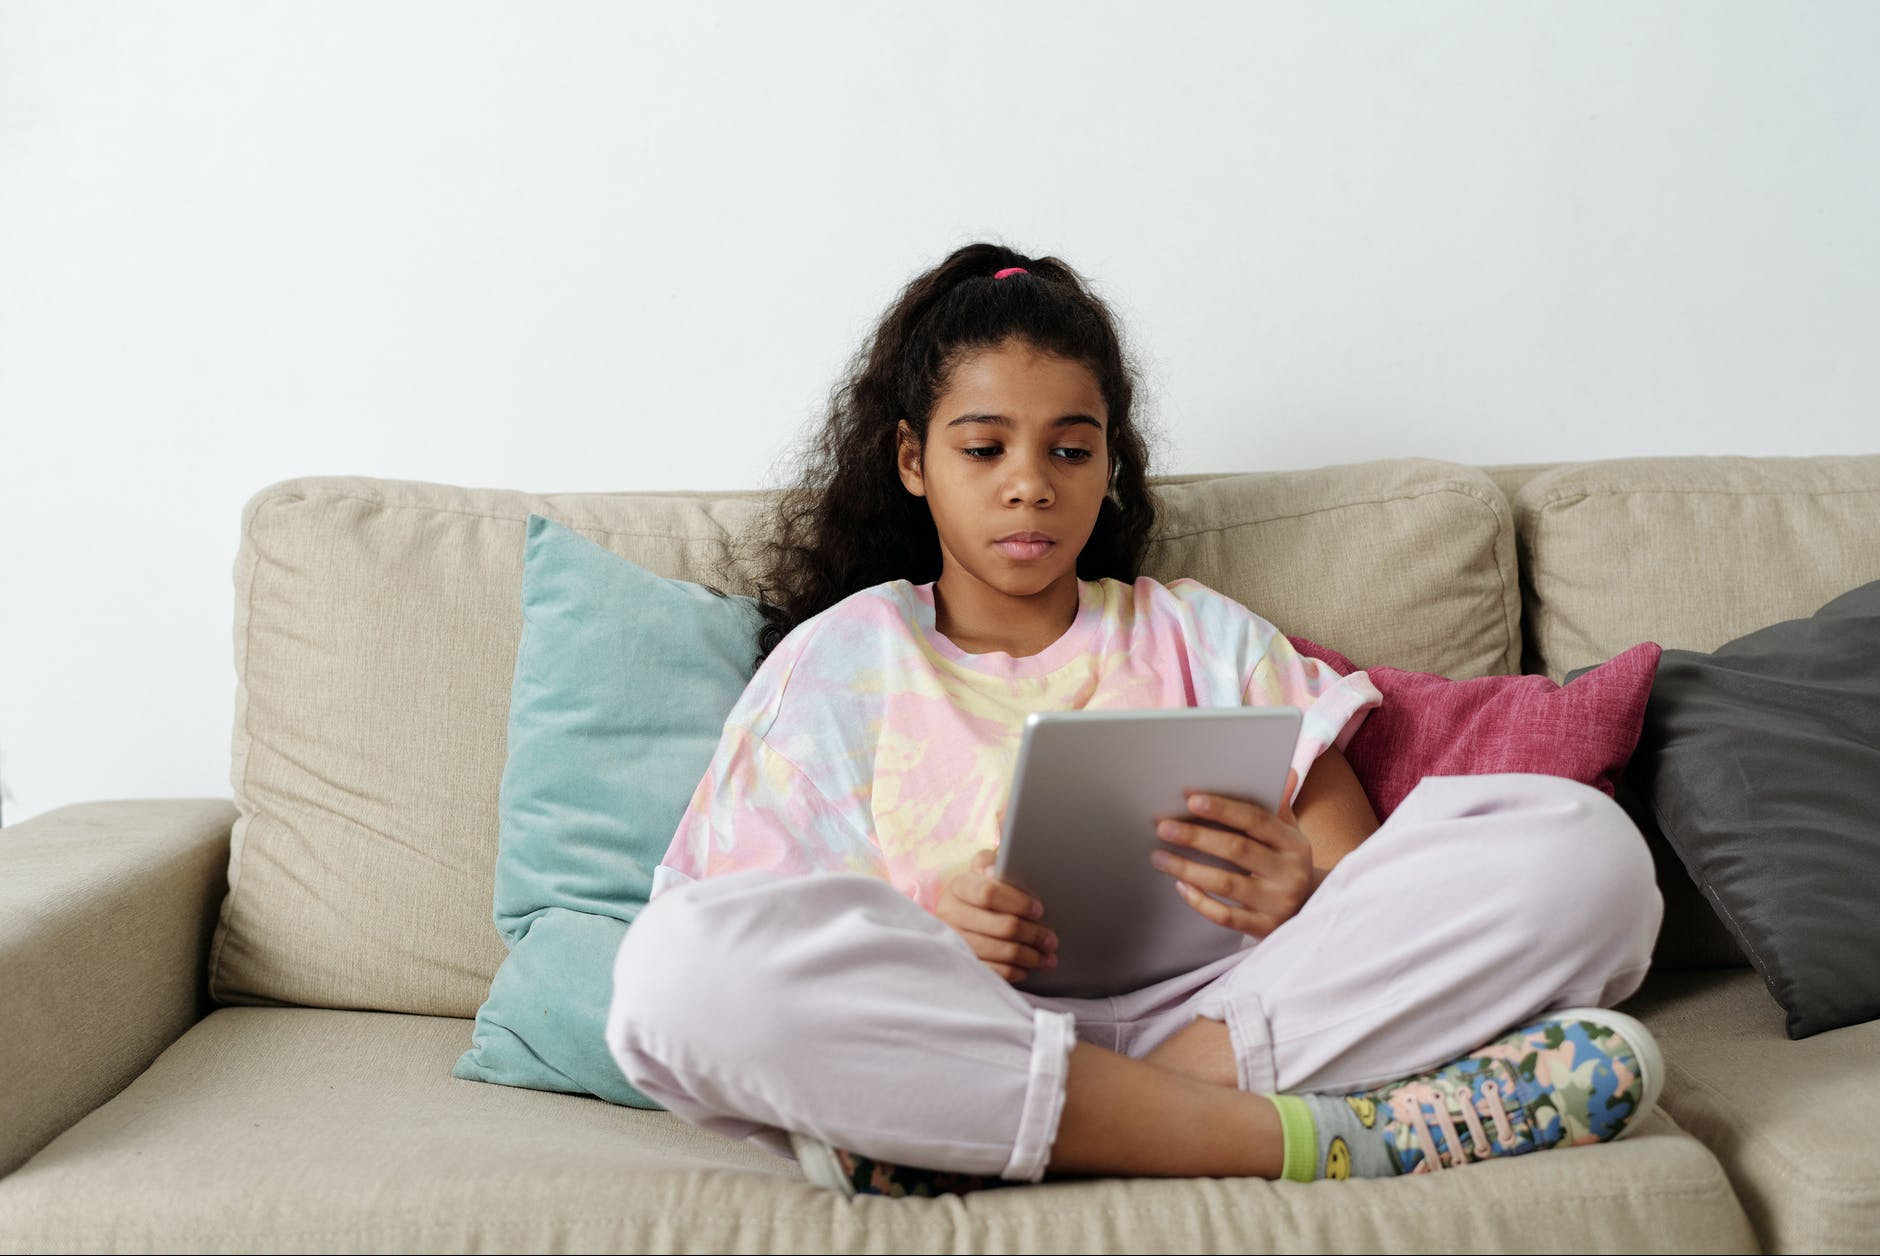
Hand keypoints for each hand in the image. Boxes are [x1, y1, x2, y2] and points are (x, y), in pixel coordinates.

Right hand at [935, 849, 1058, 982]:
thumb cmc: (982, 891)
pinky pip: (992, 972)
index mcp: (959, 886)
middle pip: (1001, 926)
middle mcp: (950, 913)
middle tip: (1052, 940)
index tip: (1039, 909)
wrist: (958, 919)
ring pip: (1000, 952)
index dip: (1018, 902)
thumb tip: (997, 862)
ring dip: (1030, 956)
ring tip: (1047, 957)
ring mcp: (953, 941)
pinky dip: (1015, 971)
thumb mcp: (985, 871)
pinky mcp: (960, 964)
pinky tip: (1027, 968)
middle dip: (1034, 934)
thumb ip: (992, 861)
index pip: (989, 893)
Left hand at [1150, 768, 1319, 939]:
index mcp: (1294, 844)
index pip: (1256, 820)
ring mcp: (1277, 903)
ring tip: (1159, 857)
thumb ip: (1281, 806)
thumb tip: (1287, 773)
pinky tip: (1180, 887)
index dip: (1223, 809)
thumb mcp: (1291, 836)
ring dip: (1188, 868)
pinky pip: (1226, 917)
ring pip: (1227, 883)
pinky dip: (1200, 901)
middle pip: (1237, 849)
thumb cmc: (1288, 865)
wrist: (1311, 912)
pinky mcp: (1265, 928)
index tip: (1191, 800)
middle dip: (1196, 837)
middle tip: (1163, 827)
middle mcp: (1289, 873)